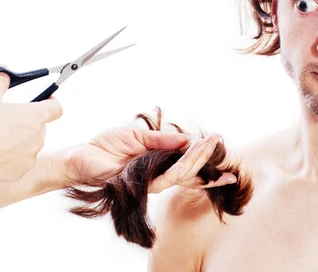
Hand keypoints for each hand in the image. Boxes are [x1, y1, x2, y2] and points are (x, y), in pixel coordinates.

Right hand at [0, 72, 62, 181]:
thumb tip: (4, 78)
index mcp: (34, 116)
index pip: (56, 108)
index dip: (51, 103)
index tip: (47, 100)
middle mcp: (37, 136)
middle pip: (39, 127)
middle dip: (25, 123)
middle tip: (6, 121)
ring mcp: (29, 156)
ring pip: (28, 145)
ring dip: (18, 141)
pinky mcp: (20, 172)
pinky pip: (20, 161)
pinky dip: (11, 157)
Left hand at [63, 127, 236, 192]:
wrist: (84, 155)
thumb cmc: (108, 146)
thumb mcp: (139, 136)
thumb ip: (163, 140)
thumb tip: (186, 139)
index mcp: (161, 164)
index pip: (189, 167)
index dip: (208, 166)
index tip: (229, 169)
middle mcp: (159, 175)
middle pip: (191, 170)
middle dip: (207, 155)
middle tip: (217, 139)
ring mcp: (153, 181)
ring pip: (183, 172)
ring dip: (198, 156)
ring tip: (208, 141)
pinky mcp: (144, 184)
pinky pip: (168, 175)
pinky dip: (182, 162)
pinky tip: (190, 149)